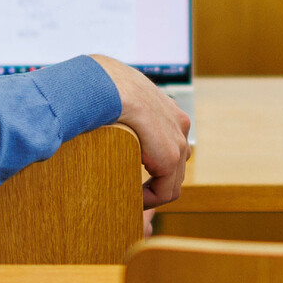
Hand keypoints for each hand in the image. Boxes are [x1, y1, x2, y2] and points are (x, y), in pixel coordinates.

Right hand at [91, 56, 191, 209]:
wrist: (108, 83)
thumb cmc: (103, 87)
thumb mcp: (119, 99)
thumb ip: (123, 113)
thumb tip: (109, 122)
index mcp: (167, 110)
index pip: (168, 146)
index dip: (153, 167)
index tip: (133, 176)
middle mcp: (178, 125)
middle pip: (174, 166)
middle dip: (155, 183)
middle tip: (133, 192)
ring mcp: (178, 141)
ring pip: (172, 181)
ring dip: (152, 192)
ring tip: (131, 196)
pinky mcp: (170, 157)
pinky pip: (166, 191)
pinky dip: (149, 199)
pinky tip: (132, 198)